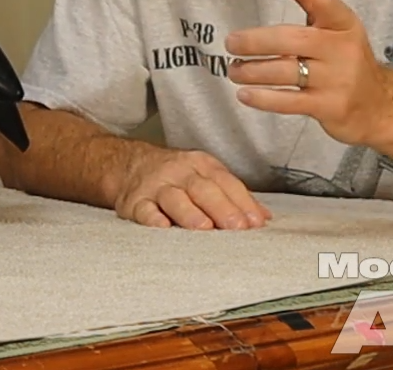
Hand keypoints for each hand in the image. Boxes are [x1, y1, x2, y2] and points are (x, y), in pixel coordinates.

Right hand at [114, 147, 272, 229]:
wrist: (127, 164)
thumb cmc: (176, 177)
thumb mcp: (205, 176)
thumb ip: (234, 196)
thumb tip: (264, 218)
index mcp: (200, 165)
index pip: (225, 182)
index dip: (242, 202)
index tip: (255, 223)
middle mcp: (178, 172)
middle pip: (202, 188)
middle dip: (221, 208)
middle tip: (236, 227)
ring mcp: (155, 186)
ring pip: (174, 198)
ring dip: (190, 213)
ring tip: (204, 227)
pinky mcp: (134, 202)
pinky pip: (144, 210)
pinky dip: (153, 218)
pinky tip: (163, 226)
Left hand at [225, 0, 392, 146]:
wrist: (378, 107)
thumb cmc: (345, 59)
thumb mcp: (336, 26)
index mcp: (344, 25)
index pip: (325, 3)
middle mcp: (342, 50)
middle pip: (292, 40)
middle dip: (256, 41)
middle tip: (231, 43)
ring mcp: (337, 81)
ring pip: (286, 72)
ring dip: (253, 72)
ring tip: (234, 70)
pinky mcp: (330, 107)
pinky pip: (289, 101)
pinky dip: (263, 98)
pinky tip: (245, 94)